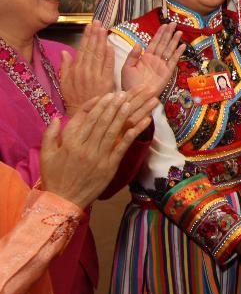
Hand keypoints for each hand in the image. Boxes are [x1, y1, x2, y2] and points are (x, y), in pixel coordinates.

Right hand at [40, 88, 157, 208]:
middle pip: (101, 121)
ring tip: (130, 102)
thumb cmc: (54, 177)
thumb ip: (50, 135)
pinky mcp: (110, 166)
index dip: (97, 105)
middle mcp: (85, 147)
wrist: (63, 201)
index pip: (86, 118)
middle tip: (122, 93)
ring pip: (112, 131)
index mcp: (70, 143)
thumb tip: (57, 118)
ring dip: (122, 115)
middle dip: (112, 105)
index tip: (105, 95)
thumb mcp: (46, 155)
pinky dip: (133, 133)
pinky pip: (123, 146)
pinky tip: (142, 122)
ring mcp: (99, 156)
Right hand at [59, 21, 116, 114]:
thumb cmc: (73, 98)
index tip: (89, 26)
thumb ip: (65, 67)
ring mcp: (96, 75)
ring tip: (103, 29)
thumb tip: (65, 52)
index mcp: (75, 70)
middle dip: (95, 34)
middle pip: (91, 49)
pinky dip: (109, 55)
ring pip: (100, 54)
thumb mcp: (64, 82)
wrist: (82, 113)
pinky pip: (108, 65)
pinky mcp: (106, 81)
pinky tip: (110, 45)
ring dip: (102, 40)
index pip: (82, 49)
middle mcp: (85, 71)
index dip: (86, 37)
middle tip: (98, 22)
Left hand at [121, 22, 184, 93]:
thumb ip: (132, 56)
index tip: (164, 25)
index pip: (154, 42)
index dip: (159, 34)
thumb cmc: (129, 83)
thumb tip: (138, 44)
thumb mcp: (127, 68)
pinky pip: (173, 61)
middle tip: (173, 24)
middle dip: (168, 33)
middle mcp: (155, 60)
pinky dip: (177, 54)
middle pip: (163, 44)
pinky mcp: (167, 72)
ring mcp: (162, 66)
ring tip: (179, 32)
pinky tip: (182, 47)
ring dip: (174, 41)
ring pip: (169, 50)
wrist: (136, 96)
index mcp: (145, 57)